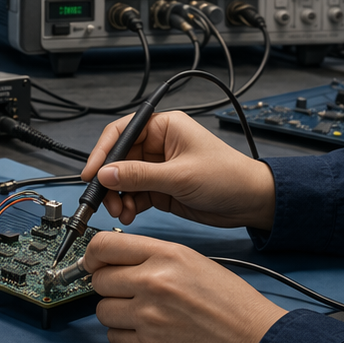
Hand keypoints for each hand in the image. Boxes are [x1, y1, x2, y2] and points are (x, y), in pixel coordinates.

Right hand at [80, 110, 276, 229]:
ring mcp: (158, 167)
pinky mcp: (160, 188)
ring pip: (124, 180)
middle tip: (105, 200)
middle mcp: (158, 144)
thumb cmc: (228, 177)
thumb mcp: (180, 176)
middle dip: (110, 181)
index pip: (121, 132)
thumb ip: (139, 175)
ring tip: (122, 212)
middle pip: (119, 159)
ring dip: (118, 197)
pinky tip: (131, 215)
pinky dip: (129, 206)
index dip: (103, 152)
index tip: (91, 173)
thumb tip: (106, 174)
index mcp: (164, 127)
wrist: (251, 202)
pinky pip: (134, 195)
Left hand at [83, 231, 285, 342]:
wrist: (257, 342)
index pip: (104, 246)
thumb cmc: (232, 304)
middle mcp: (154, 282)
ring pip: (103, 311)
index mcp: (166, 255)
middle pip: (99, 280)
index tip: (90, 263)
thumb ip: (152, 257)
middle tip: (129, 294)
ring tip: (145, 315)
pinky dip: (126, 337)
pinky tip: (149, 333)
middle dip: (110, 288)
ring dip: (117, 314)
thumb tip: (115, 260)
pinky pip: (114, 338)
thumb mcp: (193, 262)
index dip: (91, 256)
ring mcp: (149, 316)